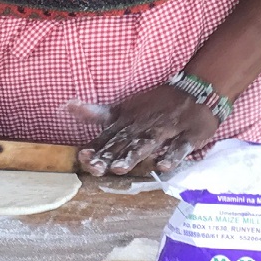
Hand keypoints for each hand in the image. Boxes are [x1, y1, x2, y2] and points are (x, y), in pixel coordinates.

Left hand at [73, 84, 220, 176]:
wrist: (194, 91)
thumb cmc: (154, 105)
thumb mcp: (123, 108)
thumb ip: (96, 113)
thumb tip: (66, 105)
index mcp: (128, 121)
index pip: (109, 137)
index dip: (96, 147)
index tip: (82, 156)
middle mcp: (143, 126)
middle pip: (124, 143)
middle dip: (109, 156)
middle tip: (95, 168)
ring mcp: (165, 129)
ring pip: (147, 144)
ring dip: (133, 155)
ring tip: (120, 168)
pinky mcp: (187, 134)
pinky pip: (179, 146)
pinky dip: (172, 155)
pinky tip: (163, 166)